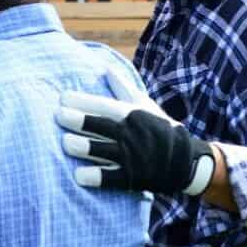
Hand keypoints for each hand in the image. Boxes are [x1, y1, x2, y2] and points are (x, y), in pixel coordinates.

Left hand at [56, 89, 215, 196]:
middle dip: (80, 120)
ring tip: (65, 143)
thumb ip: (122, 88)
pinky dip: (96, 177)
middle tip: (58, 116)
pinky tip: (78, 176)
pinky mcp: (132, 178)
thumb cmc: (159, 127)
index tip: (63, 97)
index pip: (105, 106)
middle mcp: (131, 134)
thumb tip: (104, 67)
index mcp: (132, 115)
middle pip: (102, 126)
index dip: (84, 101)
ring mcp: (132, 157)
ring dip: (85, 147)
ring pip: (104, 151)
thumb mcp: (145, 105)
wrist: (187, 162)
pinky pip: (112, 178)